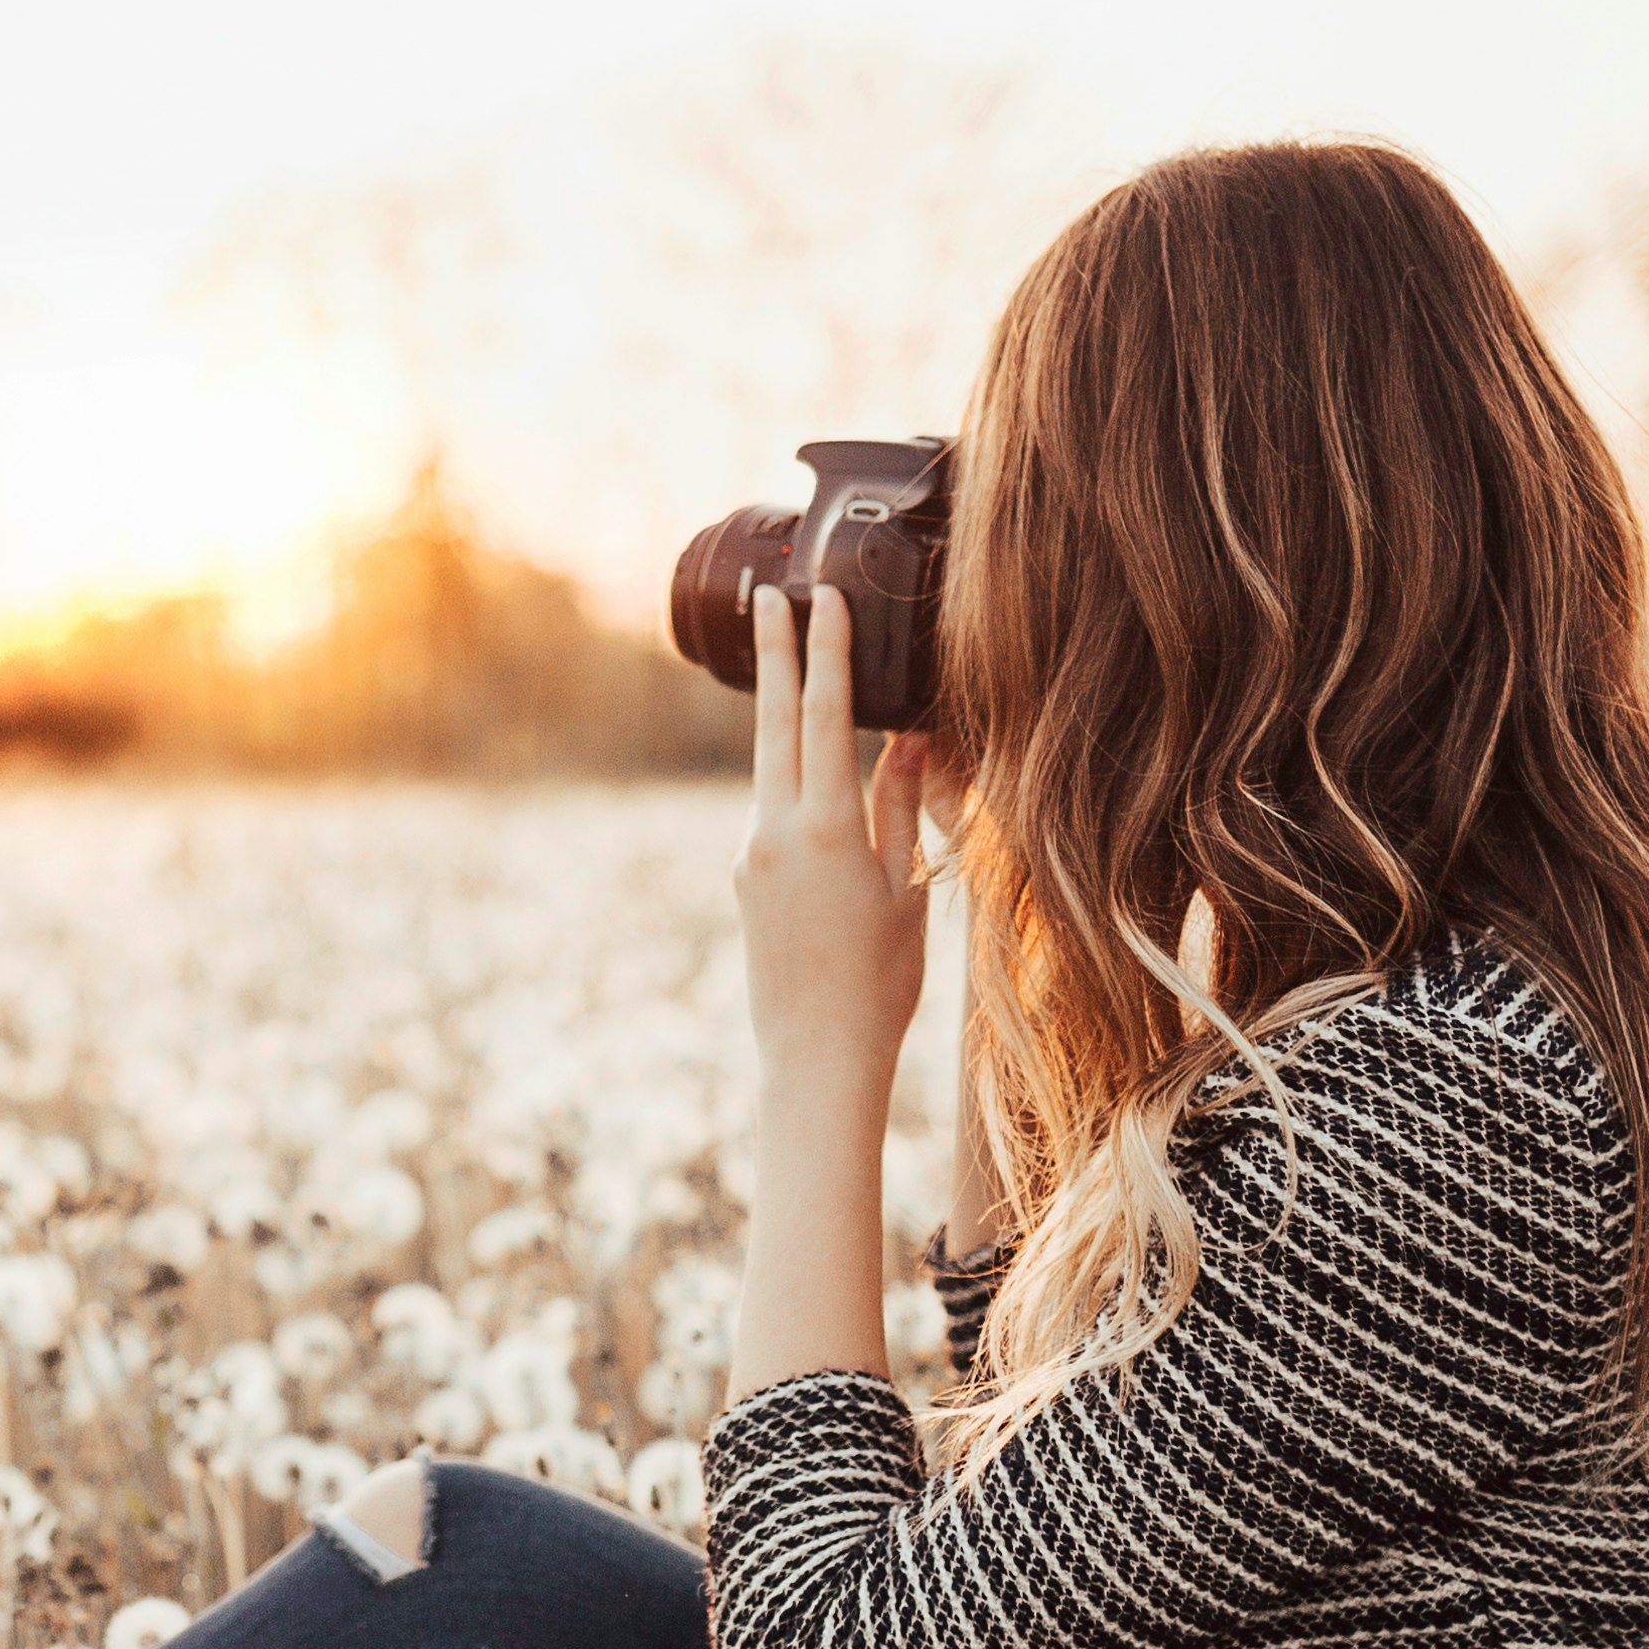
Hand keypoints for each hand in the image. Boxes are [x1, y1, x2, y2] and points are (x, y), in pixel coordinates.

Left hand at [735, 584, 933, 1100]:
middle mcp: (773, 831)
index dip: (825, 651)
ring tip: (788, 655)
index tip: (822, 597)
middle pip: (773, 721)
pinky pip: (771, 808)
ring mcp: (749, 853)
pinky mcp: (743, 877)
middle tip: (768, 592)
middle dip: (774, 652)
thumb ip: (897, 808)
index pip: (823, 716)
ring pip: (769, 764)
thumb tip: (903, 740)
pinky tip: (813, 771)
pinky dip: (790, 776)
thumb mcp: (905, 890)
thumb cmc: (879, 982)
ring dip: (780, 710)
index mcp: (824, 828)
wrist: (814, 1056)